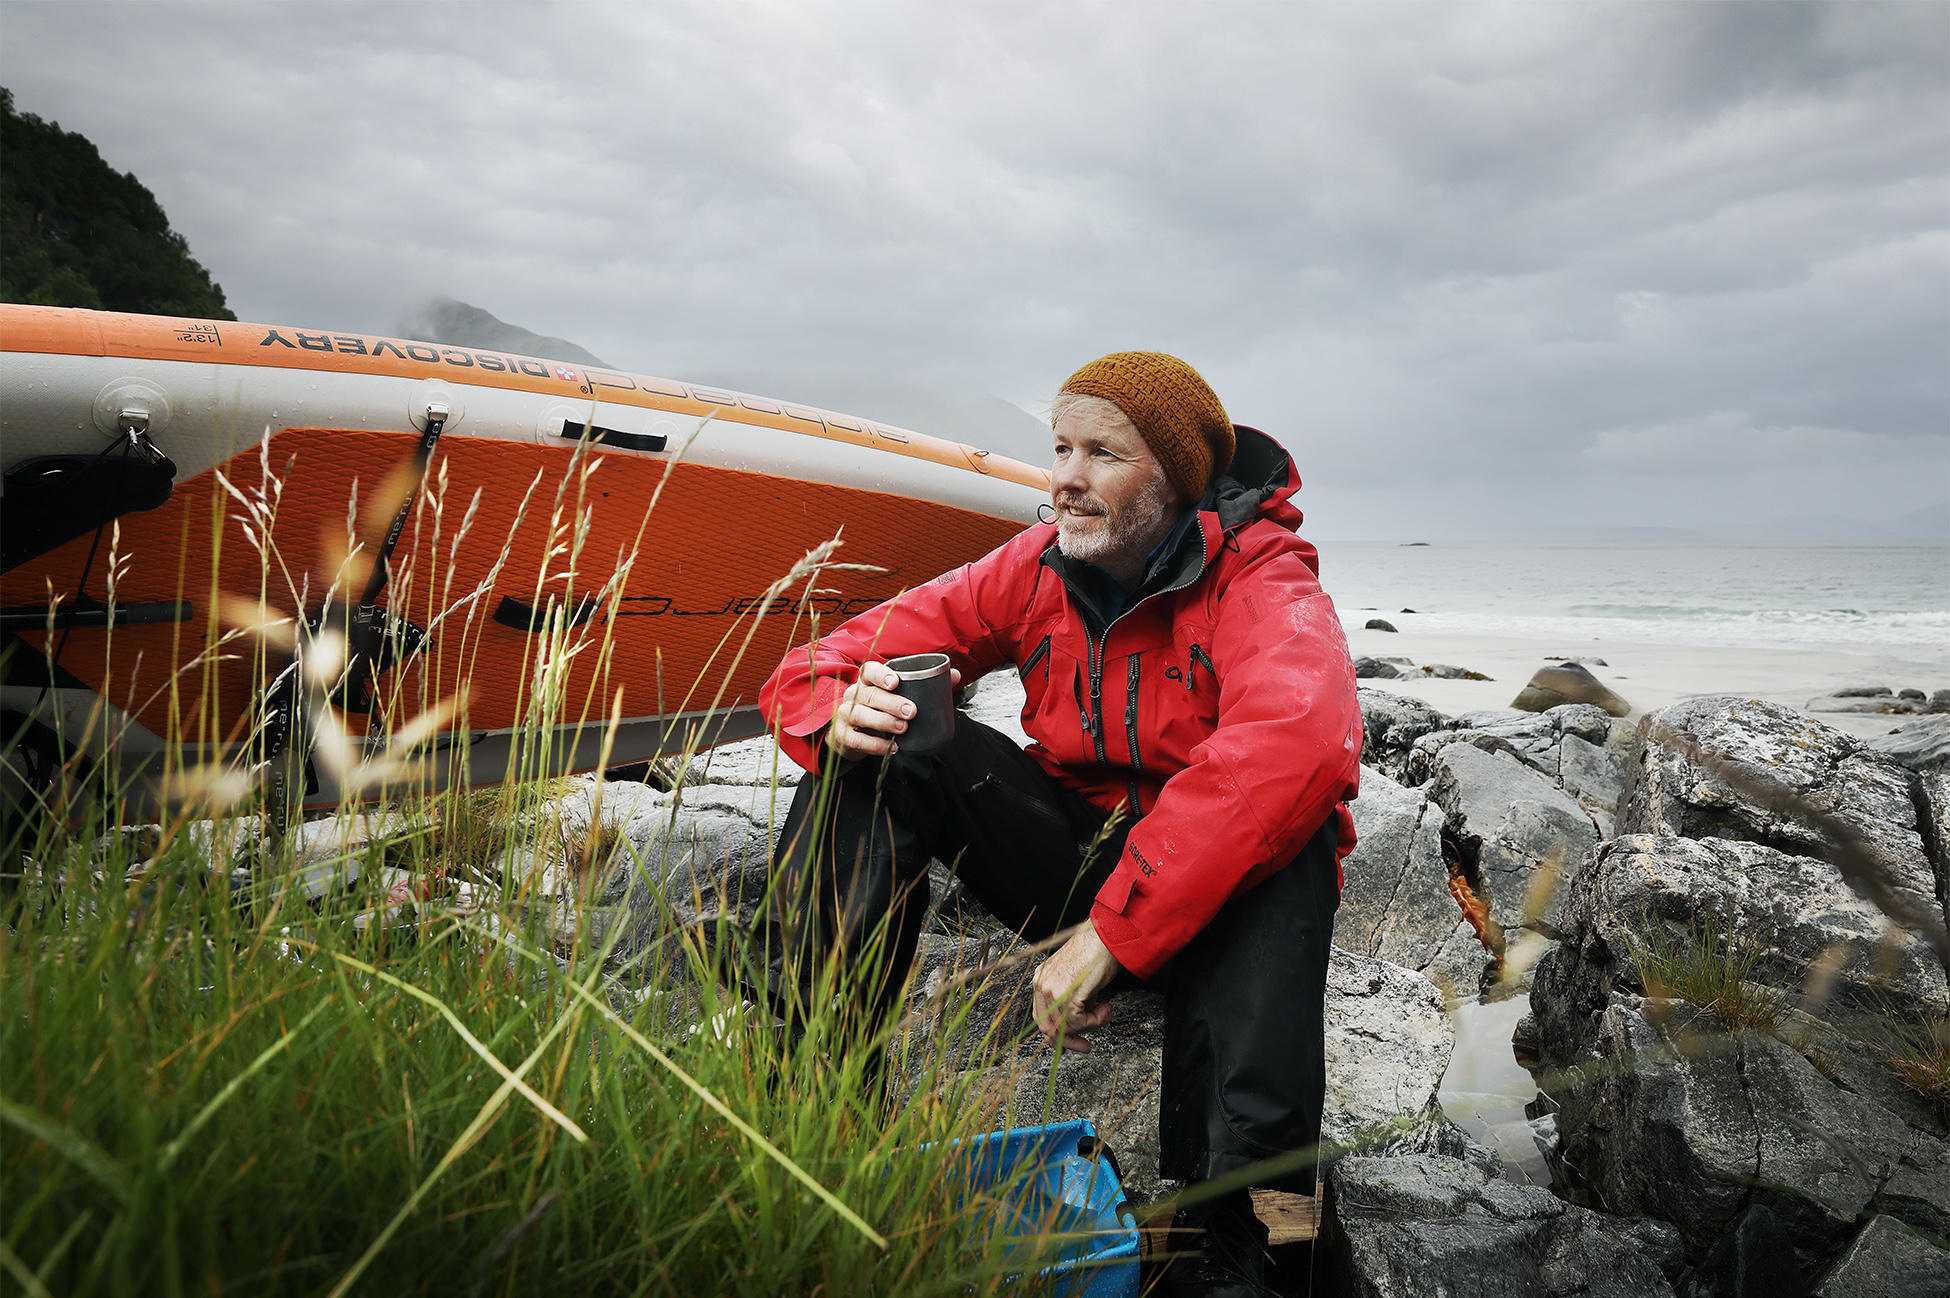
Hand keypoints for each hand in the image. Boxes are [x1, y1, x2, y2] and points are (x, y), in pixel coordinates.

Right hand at [827, 660, 961, 759]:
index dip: (881, 674)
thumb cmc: (879, 708)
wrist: (852, 732)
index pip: (869, 670)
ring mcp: (845, 715)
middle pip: (869, 694)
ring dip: (883, 722)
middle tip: (911, 711)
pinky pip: (857, 740)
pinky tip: (892, 747)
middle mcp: (853, 694)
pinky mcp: (844, 735)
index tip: (896, 682)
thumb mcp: (897, 695)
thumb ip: (925, 684)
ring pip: (860, 715)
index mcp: (866, 681)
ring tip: (903, 728)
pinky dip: (875, 745)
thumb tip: (955, 675)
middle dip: (891, 703)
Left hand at [1032, 922, 1120, 1052]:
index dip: (1057, 1035)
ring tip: (1104, 1013)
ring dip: (1090, 1026)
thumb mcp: (1077, 979)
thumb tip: (1080, 1021)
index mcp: (1042, 979)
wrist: (1107, 937)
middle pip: (1048, 1028)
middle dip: (1070, 1041)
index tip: (1072, 1042)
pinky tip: (1105, 1008)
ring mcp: (1053, 989)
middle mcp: (1043, 984)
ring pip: (1066, 1027)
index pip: (1042, 1017)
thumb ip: (1073, 1000)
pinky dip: (1095, 1021)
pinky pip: (1079, 1021)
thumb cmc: (1096, 952)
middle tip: (1086, 1046)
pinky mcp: (1068, 993)